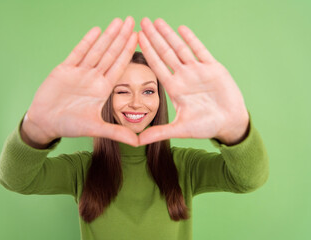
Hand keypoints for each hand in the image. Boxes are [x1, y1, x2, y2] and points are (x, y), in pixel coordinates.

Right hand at [23, 17, 138, 146]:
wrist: (45, 122)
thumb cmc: (69, 126)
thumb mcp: (95, 128)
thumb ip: (116, 132)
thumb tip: (138, 143)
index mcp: (102, 88)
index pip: (119, 66)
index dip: (129, 52)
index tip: (139, 38)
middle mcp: (93, 77)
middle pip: (111, 53)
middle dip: (121, 37)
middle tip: (133, 21)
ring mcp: (79, 72)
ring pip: (96, 50)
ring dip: (107, 36)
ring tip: (118, 21)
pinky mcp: (64, 69)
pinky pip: (78, 52)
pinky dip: (87, 41)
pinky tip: (97, 30)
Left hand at [138, 18, 249, 145]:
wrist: (229, 123)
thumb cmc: (205, 126)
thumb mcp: (181, 129)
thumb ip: (159, 133)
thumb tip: (137, 142)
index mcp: (174, 88)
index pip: (157, 66)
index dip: (146, 52)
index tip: (135, 39)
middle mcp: (184, 76)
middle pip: (165, 52)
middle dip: (154, 37)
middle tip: (141, 21)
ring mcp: (198, 70)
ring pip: (181, 48)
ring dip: (169, 34)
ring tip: (157, 21)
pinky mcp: (213, 68)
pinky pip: (201, 50)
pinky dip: (191, 39)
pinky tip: (181, 28)